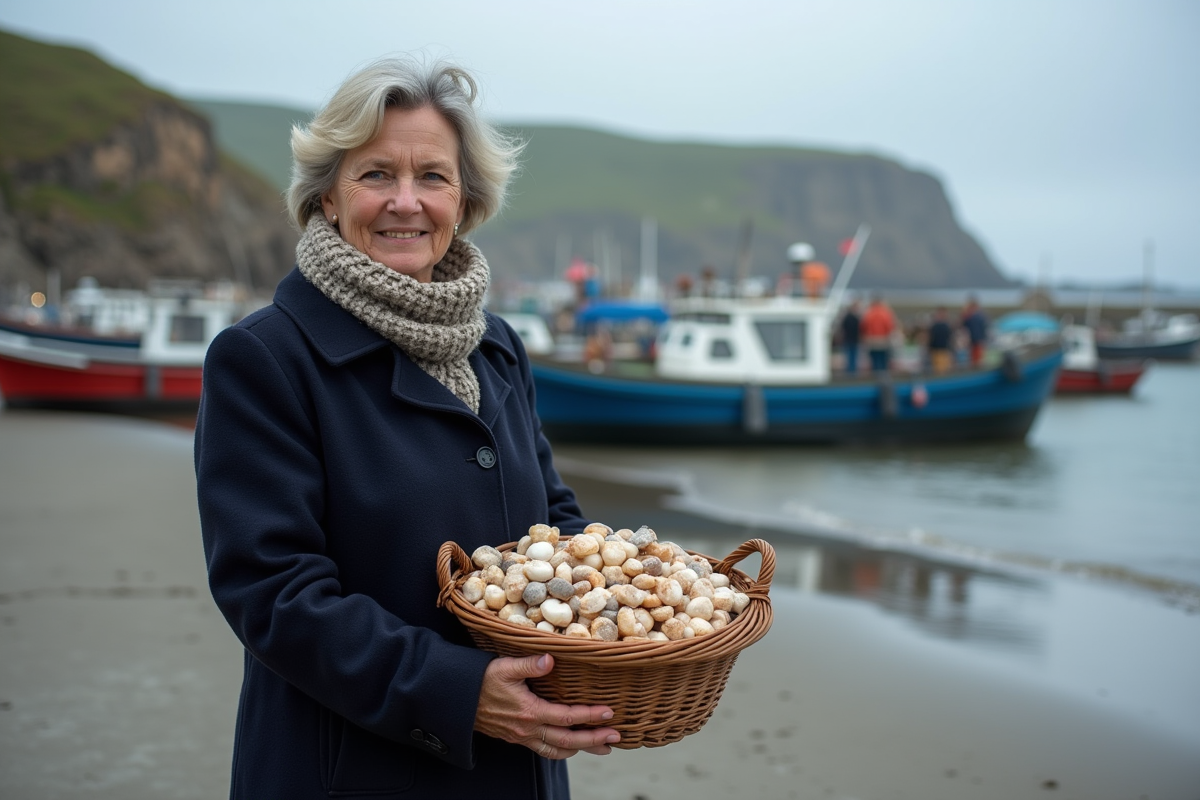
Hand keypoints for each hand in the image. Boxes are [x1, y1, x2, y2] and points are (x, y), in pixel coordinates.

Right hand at [474, 653, 620, 758]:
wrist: (455, 700)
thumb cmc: (479, 681)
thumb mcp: (503, 667)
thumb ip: (529, 664)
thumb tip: (551, 659)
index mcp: (529, 711)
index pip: (567, 717)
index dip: (590, 716)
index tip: (609, 713)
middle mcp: (527, 729)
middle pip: (568, 741)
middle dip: (594, 740)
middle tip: (616, 738)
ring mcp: (522, 736)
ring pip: (557, 750)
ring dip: (581, 749)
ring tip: (602, 748)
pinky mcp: (516, 737)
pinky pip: (543, 750)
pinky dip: (560, 751)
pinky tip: (569, 748)